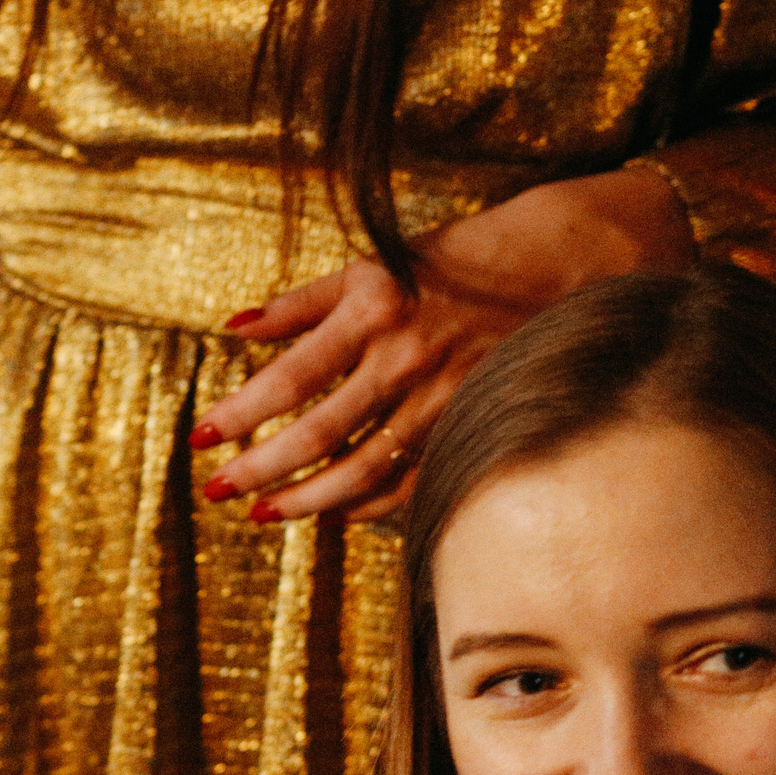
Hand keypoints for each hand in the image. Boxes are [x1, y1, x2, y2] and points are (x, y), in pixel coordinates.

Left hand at [193, 166, 695, 521]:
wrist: (576, 261)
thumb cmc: (464, 260)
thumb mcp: (377, 263)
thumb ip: (303, 303)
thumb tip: (233, 328)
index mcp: (376, 311)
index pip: (289, 378)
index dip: (239, 414)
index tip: (200, 440)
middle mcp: (408, 359)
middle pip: (316, 433)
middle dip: (260, 469)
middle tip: (217, 491)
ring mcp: (446, 399)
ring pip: (361, 469)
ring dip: (306, 499)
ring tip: (263, 514)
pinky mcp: (479, 426)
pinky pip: (413, 483)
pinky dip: (370, 505)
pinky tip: (336, 514)